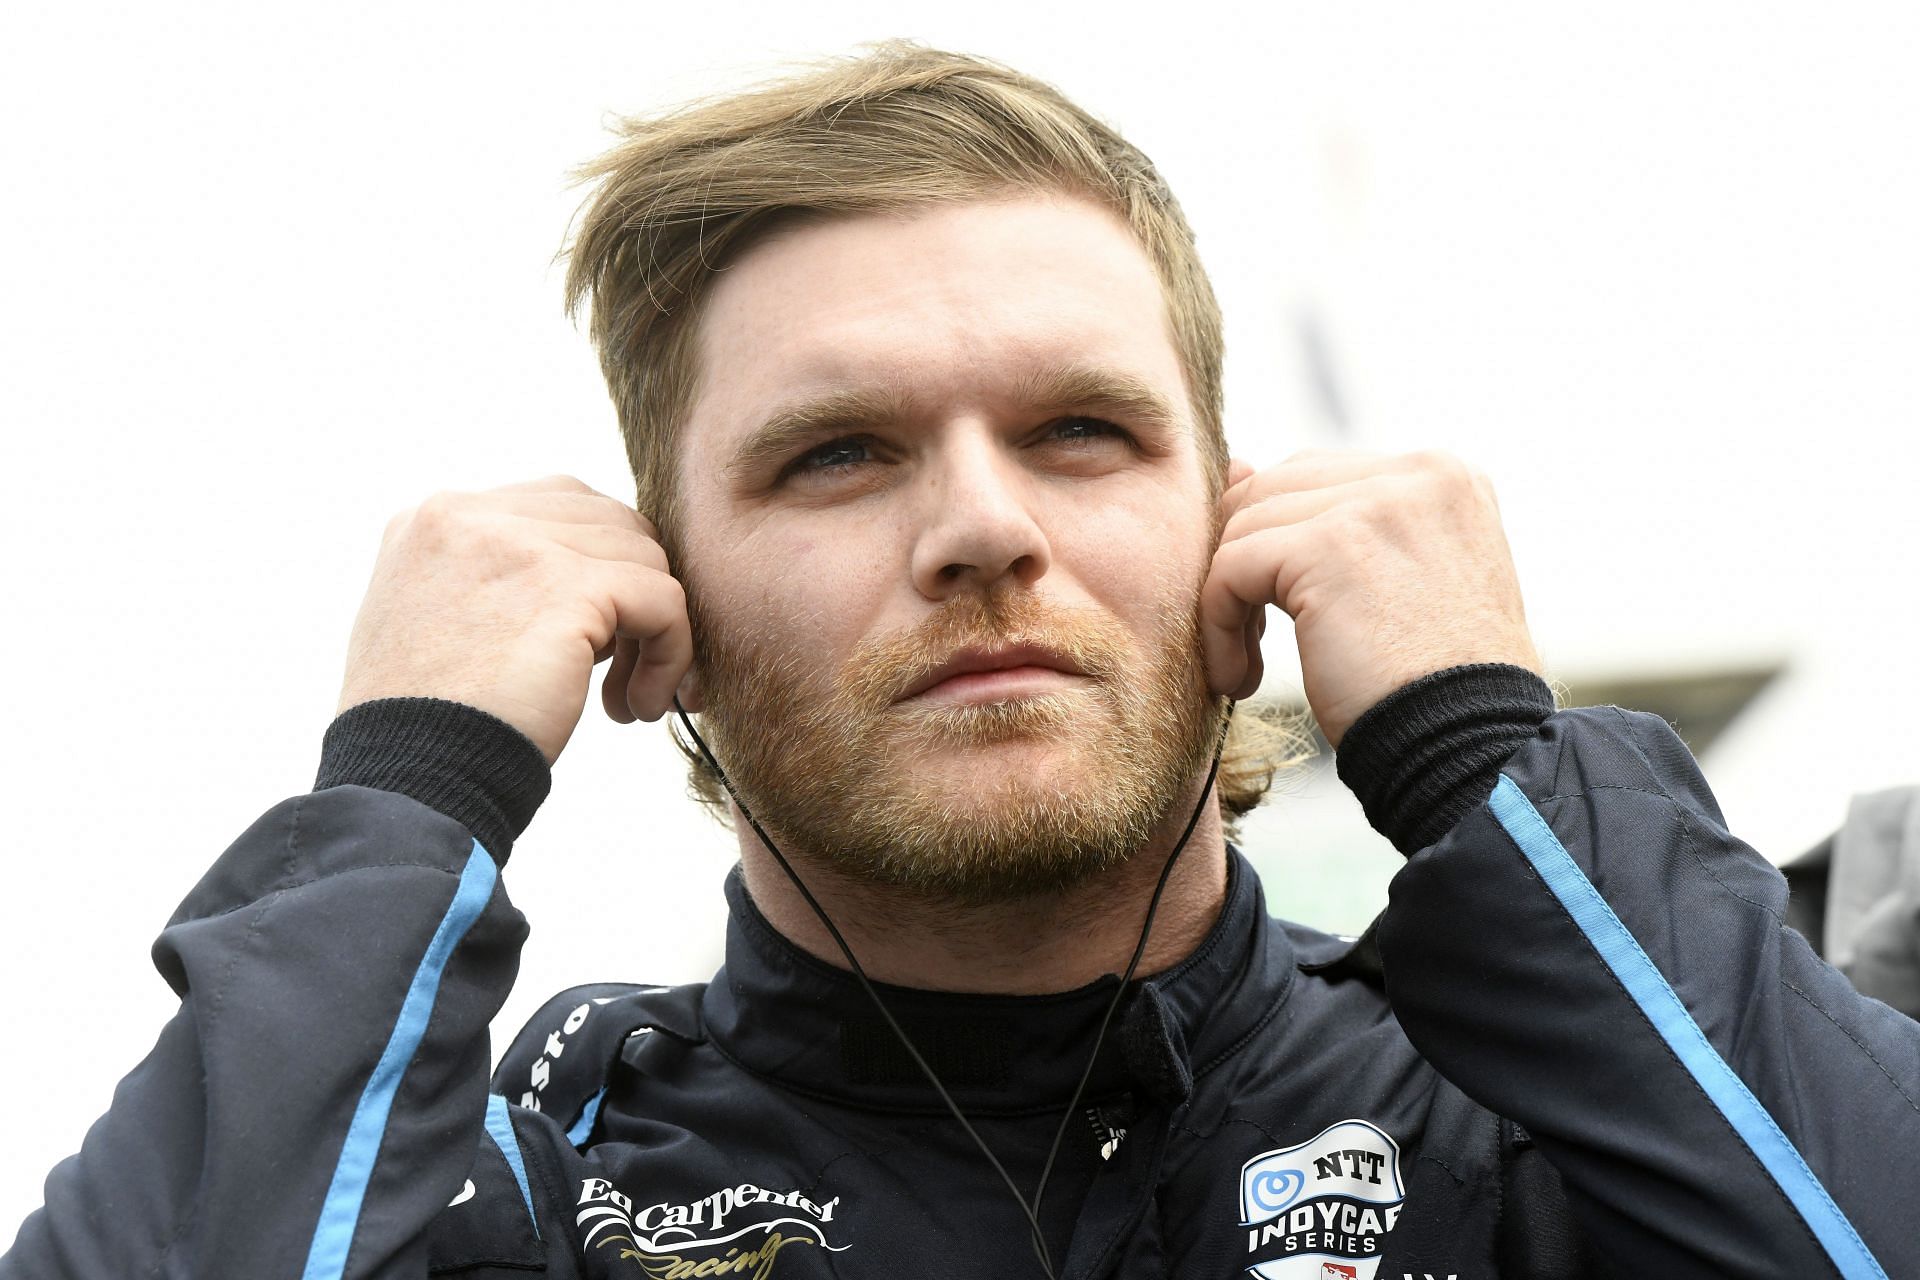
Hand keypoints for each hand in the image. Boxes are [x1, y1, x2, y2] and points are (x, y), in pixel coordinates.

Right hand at [335, 476, 692, 764]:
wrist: (407, 781)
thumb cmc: (424, 728)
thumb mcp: (433, 625)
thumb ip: (491, 581)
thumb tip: (585, 582)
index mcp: (435, 519)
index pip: (556, 504)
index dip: (593, 570)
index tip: (591, 640)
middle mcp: (469, 515)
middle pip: (607, 521)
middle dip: (629, 594)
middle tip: (615, 669)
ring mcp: (519, 545)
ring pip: (643, 557)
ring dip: (651, 630)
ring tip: (621, 697)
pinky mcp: (570, 589)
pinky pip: (664, 600)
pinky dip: (671, 653)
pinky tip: (638, 704)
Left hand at [1200, 450, 1541, 747]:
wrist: (1470, 751)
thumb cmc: (1433, 689)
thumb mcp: (1400, 587)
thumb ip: (1337, 523)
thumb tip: (1237, 468)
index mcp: (1445, 478)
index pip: (1319, 477)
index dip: (1282, 544)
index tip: (1285, 615)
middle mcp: (1419, 475)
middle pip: (1275, 490)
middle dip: (1250, 563)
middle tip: (1257, 639)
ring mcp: (1376, 504)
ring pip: (1244, 527)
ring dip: (1228, 600)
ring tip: (1249, 664)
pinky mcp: (1326, 547)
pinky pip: (1229, 568)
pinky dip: (1218, 626)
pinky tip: (1240, 678)